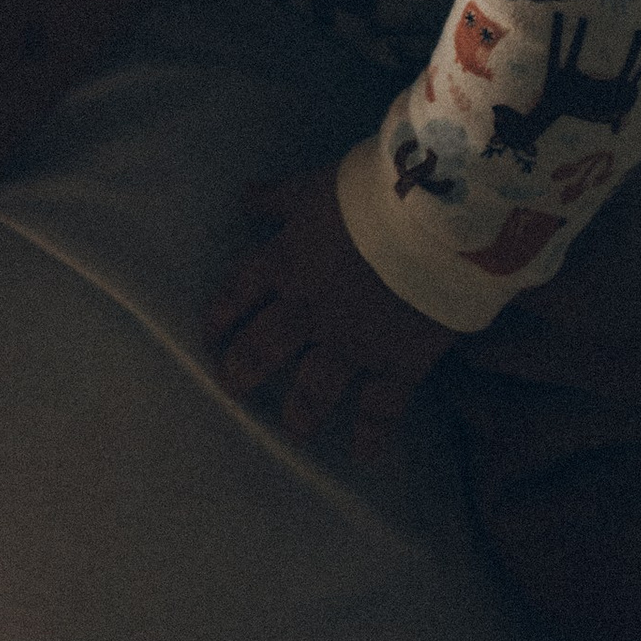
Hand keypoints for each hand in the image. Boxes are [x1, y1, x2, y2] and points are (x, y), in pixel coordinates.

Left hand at [208, 164, 456, 452]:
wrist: (430, 225)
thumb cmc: (369, 194)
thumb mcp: (313, 185)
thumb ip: (278, 199)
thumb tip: (244, 200)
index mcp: (284, 263)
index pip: (238, 294)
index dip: (221, 316)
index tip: (209, 337)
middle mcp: (308, 312)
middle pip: (263, 349)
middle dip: (243, 371)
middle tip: (232, 389)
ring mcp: (350, 344)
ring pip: (313, 388)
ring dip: (299, 412)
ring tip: (293, 431)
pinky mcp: (396, 363)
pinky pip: (380, 408)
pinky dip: (371, 433)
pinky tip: (363, 455)